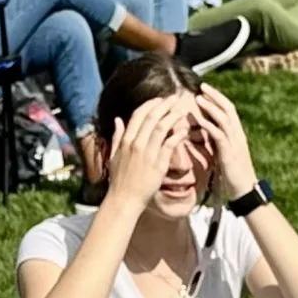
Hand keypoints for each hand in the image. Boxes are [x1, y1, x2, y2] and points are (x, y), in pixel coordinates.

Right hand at [102, 90, 193, 208]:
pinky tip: (184, 131)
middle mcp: (136, 144)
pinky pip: (170, 145)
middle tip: (175, 98)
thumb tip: (118, 119)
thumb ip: (117, 136)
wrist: (124, 199)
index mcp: (126, 141)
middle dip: (165, 105)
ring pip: (162, 128)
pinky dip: (177, 135)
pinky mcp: (158, 164)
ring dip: (173, 116)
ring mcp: (147, 154)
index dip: (150, 104)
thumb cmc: (119, 179)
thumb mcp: (114, 155)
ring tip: (182, 109)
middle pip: (152, 117)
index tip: (160, 100)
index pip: (138, 115)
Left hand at [192, 87, 256, 199]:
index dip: (218, 99)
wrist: (245, 192)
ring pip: (224, 119)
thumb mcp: (225, 155)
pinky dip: (209, 125)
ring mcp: (235, 143)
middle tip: (202, 86)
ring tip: (198, 98)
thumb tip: (208, 135)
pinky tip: (199, 120)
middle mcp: (238, 135)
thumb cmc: (233, 176)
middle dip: (215, 96)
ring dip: (211, 107)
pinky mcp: (230, 153)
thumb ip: (218, 143)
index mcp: (237, 135)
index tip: (206, 90)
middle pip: (228, 109)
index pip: (229, 110)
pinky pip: (219, 135)